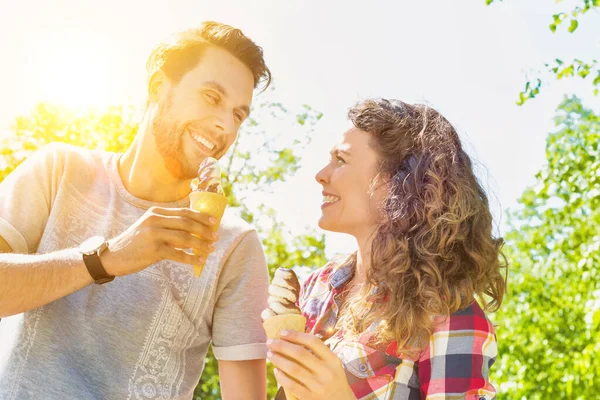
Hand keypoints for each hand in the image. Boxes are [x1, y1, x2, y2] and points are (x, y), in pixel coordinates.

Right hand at [101, 206, 217, 276]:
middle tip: (215, 237)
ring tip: (210, 249)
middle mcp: (155, 220)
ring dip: (200, 244)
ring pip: (185, 238)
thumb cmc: (136, 243)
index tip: (215, 222)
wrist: (113, 256)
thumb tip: (194, 228)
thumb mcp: (150, 227)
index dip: (201, 216)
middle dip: (204, 230)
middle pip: (187, 223)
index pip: (184, 212)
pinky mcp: (153, 250)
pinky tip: (199, 260)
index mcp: (156, 212)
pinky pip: (178, 254)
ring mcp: (154, 234)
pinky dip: (190, 258)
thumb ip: (168, 225)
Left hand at [266, 330, 355, 399]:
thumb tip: (295, 339)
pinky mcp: (310, 398)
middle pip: (300, 353)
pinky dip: (281, 377)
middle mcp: (326, 371)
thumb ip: (319, 354)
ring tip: (270, 354)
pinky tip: (276, 371)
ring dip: (278, 359)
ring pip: (293, 368)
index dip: (296, 335)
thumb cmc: (334, 381)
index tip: (282, 332)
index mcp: (332, 360)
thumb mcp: (333, 365)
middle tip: (270, 341)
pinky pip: (291, 385)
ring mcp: (318, 386)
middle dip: (282, 345)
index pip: (313, 342)